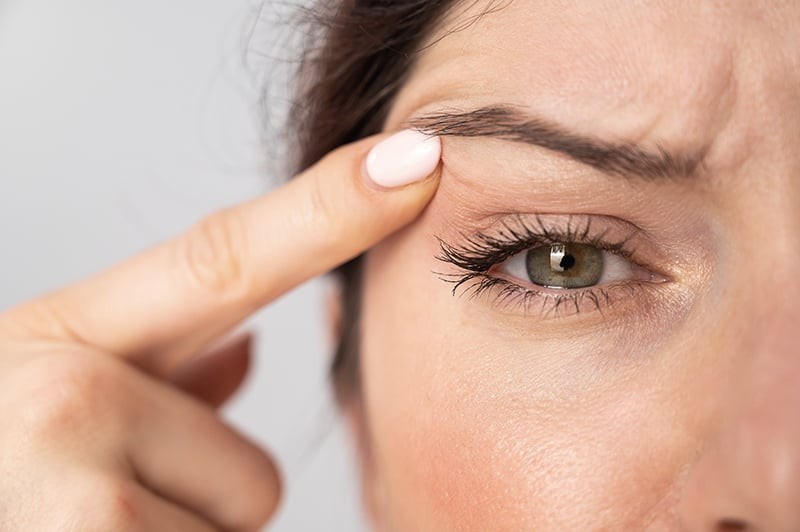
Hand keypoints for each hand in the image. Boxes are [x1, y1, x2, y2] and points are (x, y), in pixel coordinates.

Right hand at [0, 130, 440, 530]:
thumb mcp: (48, 407)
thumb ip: (159, 374)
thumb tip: (247, 353)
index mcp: (59, 342)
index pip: (226, 258)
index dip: (332, 207)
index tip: (418, 159)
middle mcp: (59, 399)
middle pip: (252, 474)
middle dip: (194, 506)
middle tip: (93, 511)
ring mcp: (71, 494)